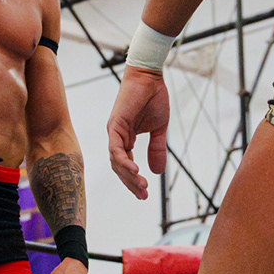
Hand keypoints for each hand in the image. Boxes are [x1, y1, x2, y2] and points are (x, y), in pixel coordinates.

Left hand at [108, 68, 170, 197]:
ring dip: (129, 176)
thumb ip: (157, 149)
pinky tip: (135, 169)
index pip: (125, 165)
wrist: (150, 77)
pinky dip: (123, 161)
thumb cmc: (153, 98)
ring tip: (142, 187)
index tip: (145, 193)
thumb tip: (157, 172)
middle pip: (119, 167)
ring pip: (116, 161)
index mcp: (125, 138)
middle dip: (131, 183)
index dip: (133, 179)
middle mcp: (116, 137)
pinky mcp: (115, 125)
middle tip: (143, 196)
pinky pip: (116, 148)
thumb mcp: (159, 129)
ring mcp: (114, 131)